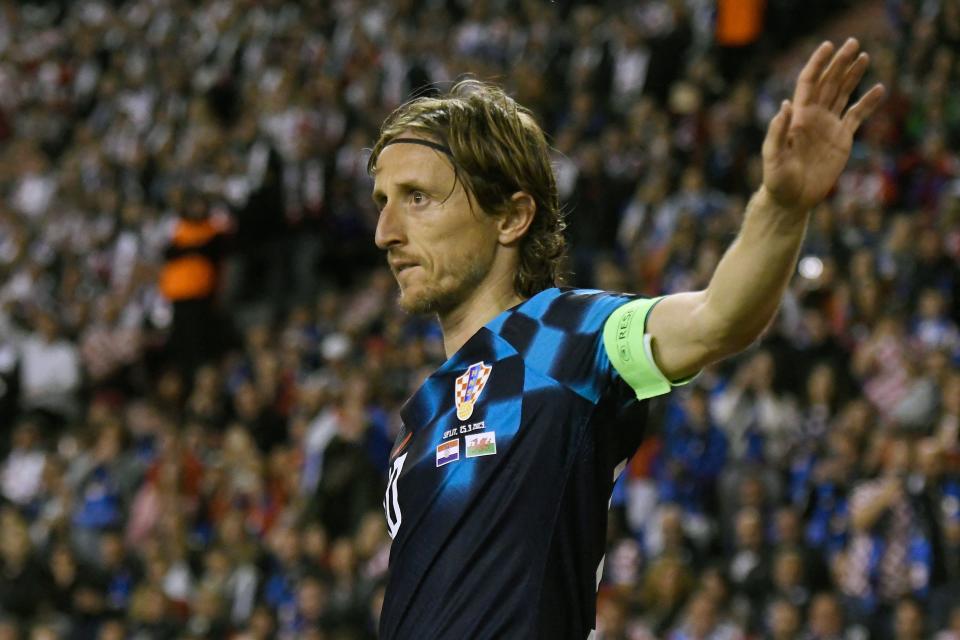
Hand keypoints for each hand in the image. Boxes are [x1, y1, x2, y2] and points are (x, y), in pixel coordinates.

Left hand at [762, 39, 885, 211]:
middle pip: (828, 83)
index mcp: (797, 117)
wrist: (791, 200)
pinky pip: (856, 116)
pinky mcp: (841, 140)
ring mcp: (828, 127)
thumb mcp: (773, 157)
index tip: (828, 46)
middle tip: (853, 42)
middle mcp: (813, 117)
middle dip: (839, 63)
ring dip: (852, 76)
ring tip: (864, 56)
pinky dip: (867, 103)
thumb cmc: (777, 180)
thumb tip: (785, 105)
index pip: (808, 83)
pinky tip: (879, 89)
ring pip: (842, 94)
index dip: (817, 64)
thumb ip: (777, 133)